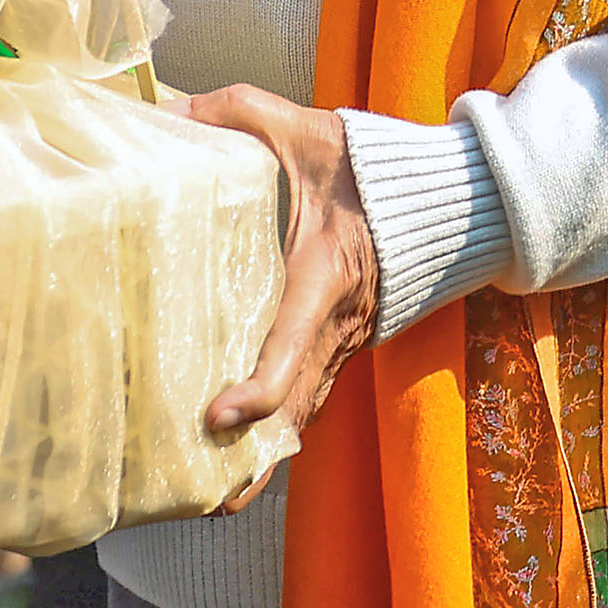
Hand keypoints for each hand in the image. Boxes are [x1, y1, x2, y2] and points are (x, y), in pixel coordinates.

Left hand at [189, 84, 378, 511]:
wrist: (443, 191)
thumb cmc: (363, 163)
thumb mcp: (297, 124)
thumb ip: (233, 111)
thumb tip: (164, 108)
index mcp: (324, 277)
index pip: (292, 347)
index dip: (258, 390)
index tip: (216, 416)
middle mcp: (338, 323)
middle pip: (297, 408)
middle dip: (255, 458)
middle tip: (206, 498)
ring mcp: (347, 339)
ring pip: (306, 412)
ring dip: (267, 456)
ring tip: (217, 498)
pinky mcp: (345, 341)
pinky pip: (314, 395)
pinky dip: (284, 429)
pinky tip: (249, 452)